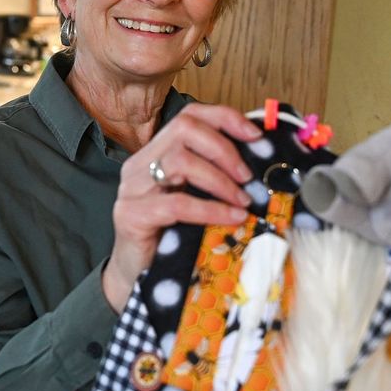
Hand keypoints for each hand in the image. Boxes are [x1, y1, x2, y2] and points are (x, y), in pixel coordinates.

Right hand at [103, 103, 260, 312]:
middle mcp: (139, 164)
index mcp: (155, 153)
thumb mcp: (194, 198)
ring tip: (242, 201)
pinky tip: (232, 218)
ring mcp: (131, 188)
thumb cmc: (170, 235)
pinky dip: (210, 209)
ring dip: (220, 180)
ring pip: (180, 161)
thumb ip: (212, 176)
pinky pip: (177, 203)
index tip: (255, 136)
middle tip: (247, 178)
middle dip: (224, 150)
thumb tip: (259, 161)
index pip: (188, 116)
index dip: (225, 118)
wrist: (137, 274)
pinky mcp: (131, 215)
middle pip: (184, 130)